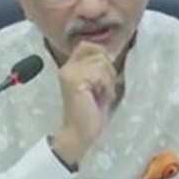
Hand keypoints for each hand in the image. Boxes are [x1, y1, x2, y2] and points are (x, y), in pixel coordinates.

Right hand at [53, 41, 116, 164]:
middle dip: (109, 69)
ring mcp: (69, 74)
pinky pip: (100, 74)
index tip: (106, 74)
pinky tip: (103, 98)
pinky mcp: (75, 82)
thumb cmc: (91, 111)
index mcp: (71, 67)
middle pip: (99, 52)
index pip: (88, 45)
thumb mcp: (98, 85)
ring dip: (109, 80)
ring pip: (102, 62)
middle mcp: (67, 67)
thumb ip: (100, 68)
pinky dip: (107, 86)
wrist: (80, 133)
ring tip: (103, 94)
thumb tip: (111, 53)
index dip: (102, 54)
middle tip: (105, 88)